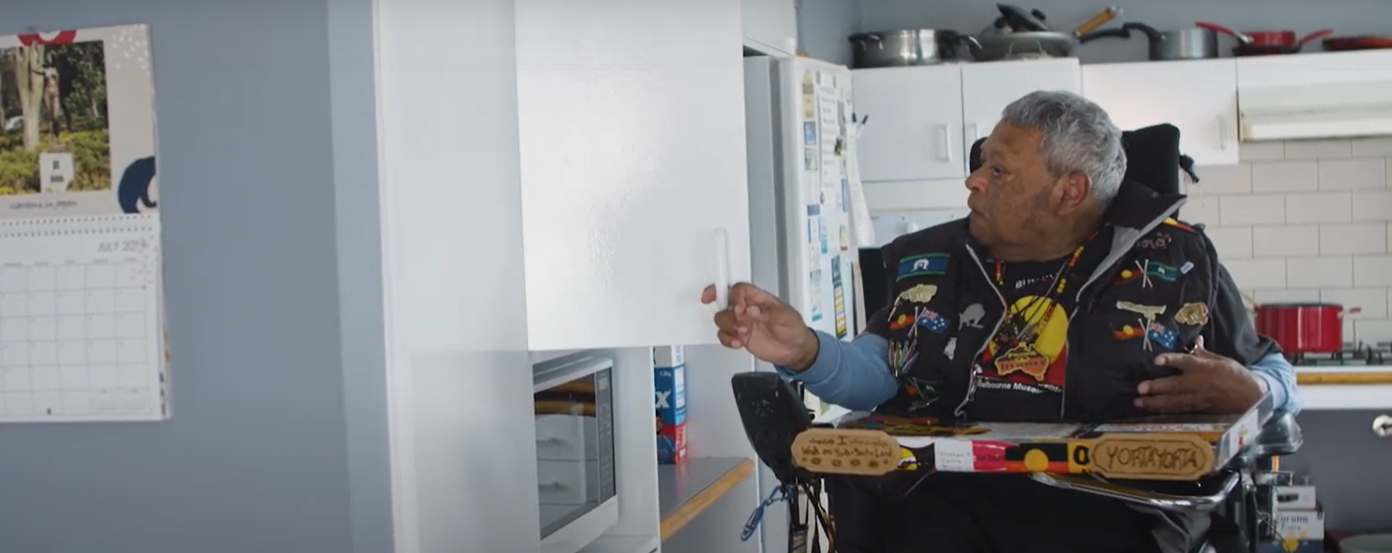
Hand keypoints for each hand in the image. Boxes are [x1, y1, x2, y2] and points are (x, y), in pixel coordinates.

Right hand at [700, 282, 818, 369]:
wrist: (795, 351)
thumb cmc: (794, 329)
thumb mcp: (787, 317)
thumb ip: (769, 312)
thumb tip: (752, 309)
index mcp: (758, 298)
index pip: (738, 289)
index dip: (733, 295)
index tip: (736, 306)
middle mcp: (747, 309)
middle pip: (724, 302)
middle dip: (728, 313)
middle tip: (740, 322)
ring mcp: (742, 323)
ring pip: (721, 319)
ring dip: (728, 327)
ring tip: (742, 334)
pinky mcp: (739, 337)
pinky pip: (724, 335)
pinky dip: (727, 339)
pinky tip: (738, 343)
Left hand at [1135, 336, 1265, 413]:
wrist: (1252, 396)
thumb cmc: (1235, 375)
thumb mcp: (1221, 360)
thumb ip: (1203, 353)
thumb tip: (1195, 340)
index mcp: (1207, 368)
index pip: (1187, 362)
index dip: (1172, 360)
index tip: (1157, 360)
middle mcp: (1202, 383)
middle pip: (1177, 386)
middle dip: (1158, 387)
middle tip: (1140, 388)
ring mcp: (1200, 398)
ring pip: (1175, 401)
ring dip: (1156, 402)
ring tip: (1139, 402)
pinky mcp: (1200, 409)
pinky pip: (1180, 410)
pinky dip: (1166, 410)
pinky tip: (1152, 409)